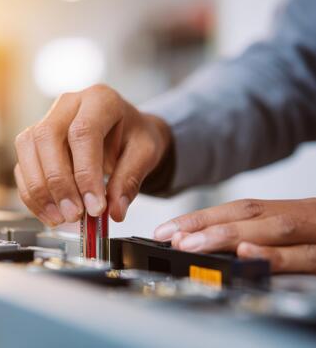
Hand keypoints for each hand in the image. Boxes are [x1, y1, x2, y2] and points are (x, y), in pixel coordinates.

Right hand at [14, 84, 171, 225]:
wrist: (125, 130)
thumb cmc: (133, 136)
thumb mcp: (145, 153)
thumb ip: (130, 180)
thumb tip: (115, 210)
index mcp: (100, 100)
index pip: (84, 132)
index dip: (86, 173)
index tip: (95, 207)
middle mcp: (68, 104)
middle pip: (47, 137)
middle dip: (58, 183)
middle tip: (74, 214)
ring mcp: (46, 120)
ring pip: (28, 149)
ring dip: (39, 190)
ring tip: (60, 218)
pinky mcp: (33, 141)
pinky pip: (23, 166)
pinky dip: (32, 195)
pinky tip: (50, 214)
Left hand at [154, 198, 315, 273]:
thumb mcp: (298, 229)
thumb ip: (265, 233)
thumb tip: (217, 243)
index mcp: (293, 211)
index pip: (241, 209)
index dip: (201, 216)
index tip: (165, 228)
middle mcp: (307, 217)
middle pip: (252, 215)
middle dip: (205, 225)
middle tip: (167, 235)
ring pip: (276, 231)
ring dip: (229, 235)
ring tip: (191, 243)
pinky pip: (307, 257)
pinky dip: (277, 256)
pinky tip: (249, 254)